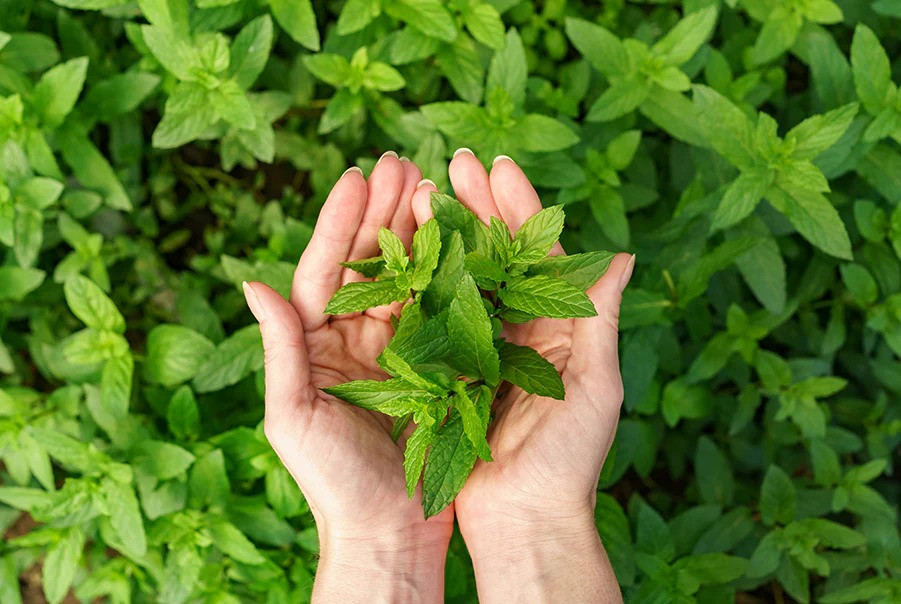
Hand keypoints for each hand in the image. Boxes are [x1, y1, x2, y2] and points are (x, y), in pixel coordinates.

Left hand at [243, 153, 452, 603]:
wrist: (387, 531)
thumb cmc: (331, 483)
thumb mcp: (294, 416)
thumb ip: (280, 349)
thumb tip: (251, 282)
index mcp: (315, 344)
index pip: (324, 270)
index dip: (340, 222)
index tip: (357, 176)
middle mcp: (354, 338)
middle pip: (368, 262)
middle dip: (383, 211)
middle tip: (402, 161)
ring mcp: (396, 349)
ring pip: (407, 277)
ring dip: (418, 230)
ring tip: (432, 183)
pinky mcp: (433, 366)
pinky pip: (439, 310)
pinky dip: (448, 273)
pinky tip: (461, 239)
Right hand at [410, 150, 632, 602]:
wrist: (523, 518)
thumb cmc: (569, 460)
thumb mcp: (596, 387)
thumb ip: (600, 319)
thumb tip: (622, 255)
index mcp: (560, 326)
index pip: (540, 253)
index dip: (520, 207)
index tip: (497, 165)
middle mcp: (521, 329)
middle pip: (499, 254)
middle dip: (479, 206)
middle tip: (455, 161)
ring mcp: (483, 347)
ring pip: (464, 277)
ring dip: (448, 234)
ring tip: (425, 189)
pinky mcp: (450, 370)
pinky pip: (436, 317)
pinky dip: (424, 282)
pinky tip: (406, 249)